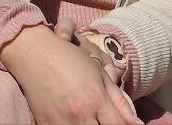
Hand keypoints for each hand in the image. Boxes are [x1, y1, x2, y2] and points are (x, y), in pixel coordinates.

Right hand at [0, 25, 140, 124]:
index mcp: (96, 100)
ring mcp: (61, 123)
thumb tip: (137, 123)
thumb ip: (120, 102)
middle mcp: (79, 115)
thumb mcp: (99, 74)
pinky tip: (76, 121)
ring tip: (92, 120)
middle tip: (106, 120)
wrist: (34, 54)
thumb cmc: (69, 60)